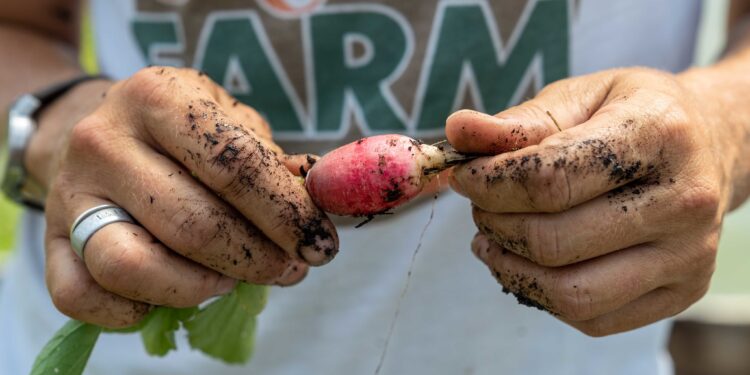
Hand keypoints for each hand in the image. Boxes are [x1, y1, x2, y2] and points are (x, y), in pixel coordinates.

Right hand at [28, 67, 337, 327]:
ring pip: (133, 265)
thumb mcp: (231, 122)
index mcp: (157, 97)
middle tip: (291, 268)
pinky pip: (80, 296)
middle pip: (192, 224)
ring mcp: (70, 192)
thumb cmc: (184, 132)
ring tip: (235, 279)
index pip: (234, 166)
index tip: (322, 244)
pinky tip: (178, 295)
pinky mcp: (50, 239)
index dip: (287, 215)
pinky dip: (133, 311)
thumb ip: (272, 163)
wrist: (100, 129)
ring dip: (201, 288)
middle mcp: (104, 140)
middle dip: (257, 259)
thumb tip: (313, 206)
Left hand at [446, 67, 739, 335]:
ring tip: (492, 237)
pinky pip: (592, 318)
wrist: (710, 145)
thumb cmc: (633, 115)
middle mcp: (683, 200)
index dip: (489, 184)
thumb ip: (518, 121)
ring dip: (511, 267)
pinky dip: (541, 295)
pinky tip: (525, 262)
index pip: (549, 179)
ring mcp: (686, 255)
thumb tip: (457, 130)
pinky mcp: (681, 292)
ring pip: (571, 293)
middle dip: (495, 224)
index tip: (464, 177)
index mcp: (657, 134)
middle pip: (553, 241)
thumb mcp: (580, 97)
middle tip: (481, 205)